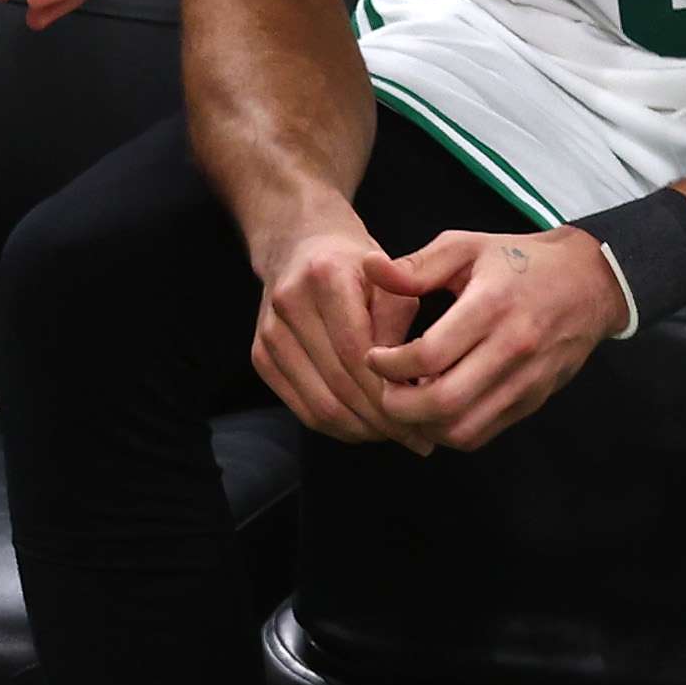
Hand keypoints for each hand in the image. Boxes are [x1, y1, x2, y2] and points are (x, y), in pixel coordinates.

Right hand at [249, 215, 424, 442]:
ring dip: (362, 429)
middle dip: (383, 419)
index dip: (391, 392)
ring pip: (319, 404)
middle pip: (339, 384)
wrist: (302, 246)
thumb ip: (401, 326)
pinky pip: (301, 408)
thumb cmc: (359, 267)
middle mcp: (289, 303)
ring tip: (396, 436)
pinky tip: (366, 427)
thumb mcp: (392, 280)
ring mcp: (268, 331)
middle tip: (418, 439)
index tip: (426, 416)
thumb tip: (413, 388)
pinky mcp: (259, 354)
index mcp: (325, 276)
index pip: (357, 352)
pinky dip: (337, 426)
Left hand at [361, 222, 626, 449]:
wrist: (590, 283)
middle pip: (442, 403)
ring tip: (408, 400)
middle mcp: (512, 348)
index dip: (388, 365)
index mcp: (491, 306)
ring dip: (422, 425)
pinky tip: (436, 408)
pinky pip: (482, 434)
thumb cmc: (520, 262)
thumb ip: (416, 266)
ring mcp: (525, 381)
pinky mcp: (533, 401)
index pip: (428, 354)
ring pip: (461, 429)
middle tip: (383, 389)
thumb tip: (370, 268)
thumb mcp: (467, 247)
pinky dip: (449, 431)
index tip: (374, 357)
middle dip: (397, 405)